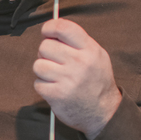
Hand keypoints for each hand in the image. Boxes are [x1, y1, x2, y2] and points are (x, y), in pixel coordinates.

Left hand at [33, 18, 121, 139]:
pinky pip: (37, 83)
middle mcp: (79, 62)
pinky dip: (43, 86)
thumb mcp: (96, 55)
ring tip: (56, 76)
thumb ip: (77, 41)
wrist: (103, 112)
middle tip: (55, 61)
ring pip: (38, 65)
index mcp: (89, 49)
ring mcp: (67, 79)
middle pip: (45, 46)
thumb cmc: (96, 81)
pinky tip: (55, 88)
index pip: (63, 27)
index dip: (49, 27)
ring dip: (43, 71)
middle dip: (46, 53)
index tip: (47, 32)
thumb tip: (52, 28)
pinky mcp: (57, 95)